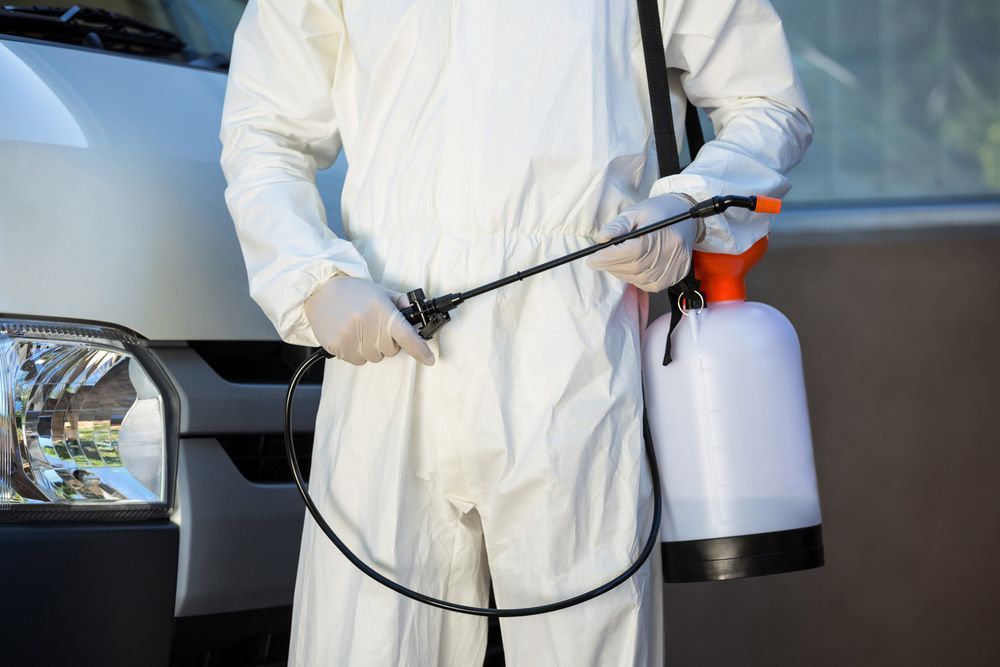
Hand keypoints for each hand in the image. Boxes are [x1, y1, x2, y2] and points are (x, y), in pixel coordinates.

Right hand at [303, 275, 434, 365]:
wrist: (319, 289)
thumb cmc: (352, 290)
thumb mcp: (379, 291)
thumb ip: (400, 303)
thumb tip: (418, 312)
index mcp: (381, 310)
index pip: (406, 336)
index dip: (420, 350)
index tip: (429, 359)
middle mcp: (367, 324)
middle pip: (391, 350)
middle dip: (387, 342)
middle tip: (375, 327)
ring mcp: (351, 337)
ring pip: (374, 357)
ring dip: (372, 348)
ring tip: (360, 330)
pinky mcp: (338, 346)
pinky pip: (358, 361)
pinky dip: (357, 352)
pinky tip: (350, 336)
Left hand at [586, 194, 703, 292]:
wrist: (685, 221)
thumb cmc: (659, 214)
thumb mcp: (636, 212)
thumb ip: (618, 226)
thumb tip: (601, 238)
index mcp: (656, 240)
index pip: (624, 255)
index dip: (605, 258)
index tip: (592, 257)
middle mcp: (664, 259)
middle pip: (626, 268)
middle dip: (609, 264)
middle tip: (600, 257)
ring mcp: (667, 273)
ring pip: (632, 278)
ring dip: (619, 270)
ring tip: (619, 257)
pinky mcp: (669, 281)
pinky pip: (641, 283)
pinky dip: (632, 275)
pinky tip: (633, 263)